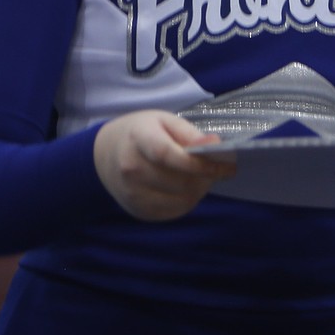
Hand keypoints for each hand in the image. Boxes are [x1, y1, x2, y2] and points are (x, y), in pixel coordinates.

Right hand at [94, 110, 235, 221]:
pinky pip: (173, 212)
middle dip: (206, 178)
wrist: (106, 154)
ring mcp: (132, 194)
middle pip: (180, 182)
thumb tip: (215, 145)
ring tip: (205, 178)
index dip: (201, 163)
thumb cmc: (142, 133)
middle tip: (218, 169)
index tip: (227, 165)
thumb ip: (190, 133)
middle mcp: (131, 170)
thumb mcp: (164, 121)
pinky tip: (190, 188)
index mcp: (138, 139)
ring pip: (180, 201)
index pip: (169, 155)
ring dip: (200, 191)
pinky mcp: (138, 211)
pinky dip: (188, 202)